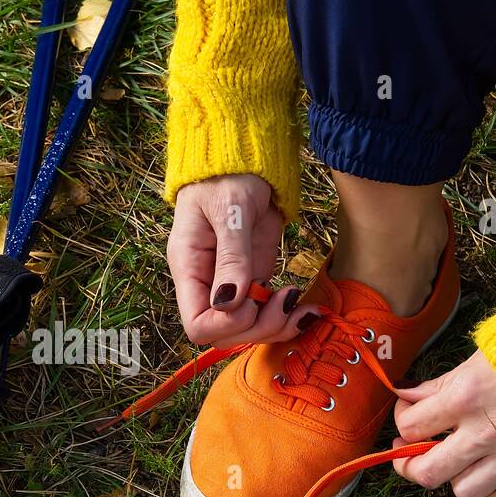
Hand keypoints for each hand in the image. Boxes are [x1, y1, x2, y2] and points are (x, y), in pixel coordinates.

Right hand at [166, 174, 303, 346]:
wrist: (243, 162)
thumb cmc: (227, 177)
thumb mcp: (230, 209)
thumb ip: (231, 256)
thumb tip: (229, 301)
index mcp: (189, 269)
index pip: (197, 324)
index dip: (227, 325)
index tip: (253, 300)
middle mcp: (208, 285)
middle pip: (225, 335)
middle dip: (258, 327)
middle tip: (285, 299)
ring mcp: (232, 285)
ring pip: (248, 330)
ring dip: (277, 326)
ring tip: (300, 305)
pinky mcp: (255, 278)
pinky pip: (266, 313)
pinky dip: (287, 317)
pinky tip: (305, 307)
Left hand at [391, 349, 495, 496]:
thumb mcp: (479, 357)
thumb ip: (440, 383)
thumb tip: (406, 396)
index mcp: (465, 398)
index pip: (412, 426)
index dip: (402, 420)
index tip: (408, 413)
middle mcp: (485, 433)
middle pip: (427, 472)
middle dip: (410, 465)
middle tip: (411, 454)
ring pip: (464, 492)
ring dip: (456, 478)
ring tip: (457, 462)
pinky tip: (492, 476)